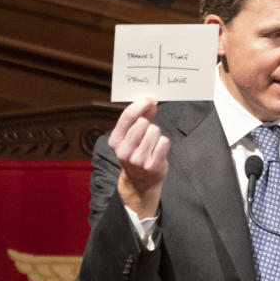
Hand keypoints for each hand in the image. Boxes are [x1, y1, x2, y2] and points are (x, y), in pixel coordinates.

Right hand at [109, 98, 169, 217]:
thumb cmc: (137, 153)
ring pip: (154, 131)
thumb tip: (151, 102)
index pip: (127, 117)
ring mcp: (138, 159)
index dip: (140, 105)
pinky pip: (164, 142)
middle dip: (149, 125)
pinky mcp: (152, 165)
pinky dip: (164, 143)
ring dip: (156, 135)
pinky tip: (158, 150)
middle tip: (148, 135)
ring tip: (152, 145)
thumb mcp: (131, 136)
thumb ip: (141, 117)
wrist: (141, 181)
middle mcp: (124, 150)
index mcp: (115, 141)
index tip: (150, 99)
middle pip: (143, 123)